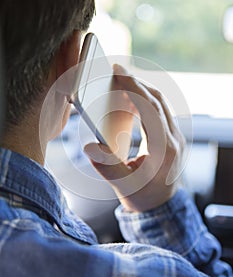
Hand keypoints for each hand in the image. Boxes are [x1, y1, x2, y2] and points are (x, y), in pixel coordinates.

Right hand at [84, 64, 184, 211]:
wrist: (159, 206)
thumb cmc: (141, 196)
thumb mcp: (122, 185)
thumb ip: (106, 166)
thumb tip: (89, 146)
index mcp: (164, 149)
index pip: (152, 110)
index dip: (135, 89)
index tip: (119, 74)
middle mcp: (174, 139)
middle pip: (158, 101)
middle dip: (137, 83)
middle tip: (117, 70)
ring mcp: (175, 136)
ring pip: (161, 103)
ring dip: (142, 88)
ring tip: (122, 80)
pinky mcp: (171, 135)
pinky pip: (160, 110)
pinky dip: (145, 99)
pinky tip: (132, 97)